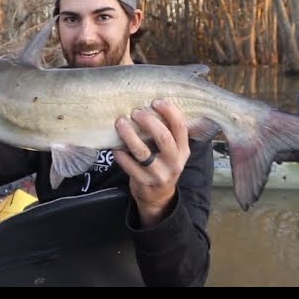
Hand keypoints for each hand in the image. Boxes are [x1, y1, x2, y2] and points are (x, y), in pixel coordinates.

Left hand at [113, 99, 190, 227]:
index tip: (156, 101)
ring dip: (129, 135)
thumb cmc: (163, 165)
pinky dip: (120, 154)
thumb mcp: (173, 152)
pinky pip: (129, 166)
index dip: (169, 112)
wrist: (159, 197)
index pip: (180, 127)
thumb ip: (168, 133)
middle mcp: (174, 162)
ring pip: (142, 152)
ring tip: (120, 122)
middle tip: (135, 112)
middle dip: (148, 121)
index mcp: (183, 150)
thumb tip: (150, 105)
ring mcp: (159, 174)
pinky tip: (114, 145)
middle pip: (163, 138)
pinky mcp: (143, 182)